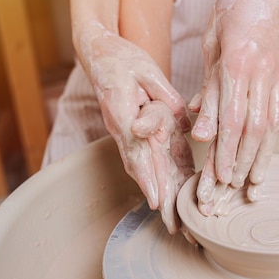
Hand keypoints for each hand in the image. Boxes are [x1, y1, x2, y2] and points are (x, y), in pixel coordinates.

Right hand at [76, 22, 193, 232]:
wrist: (99, 52)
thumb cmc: (122, 58)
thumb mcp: (146, 69)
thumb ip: (163, 94)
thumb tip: (179, 120)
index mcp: (125, 113)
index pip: (138, 149)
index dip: (149, 176)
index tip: (156, 199)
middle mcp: (124, 129)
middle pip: (143, 168)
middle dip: (159, 197)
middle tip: (173, 226)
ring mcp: (127, 134)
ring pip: (145, 168)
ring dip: (159, 195)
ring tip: (173, 222)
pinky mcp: (134, 133)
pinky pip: (147, 158)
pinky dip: (157, 178)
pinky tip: (169, 197)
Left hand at [190, 0, 278, 214]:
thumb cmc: (233, 9)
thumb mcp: (212, 43)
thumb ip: (208, 88)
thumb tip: (201, 130)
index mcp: (238, 62)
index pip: (230, 119)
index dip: (225, 154)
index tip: (217, 180)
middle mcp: (263, 72)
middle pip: (253, 130)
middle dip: (241, 165)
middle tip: (229, 192)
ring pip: (272, 125)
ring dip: (261, 159)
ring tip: (252, 186)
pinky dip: (272, 138)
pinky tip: (265, 156)